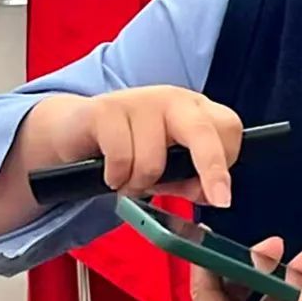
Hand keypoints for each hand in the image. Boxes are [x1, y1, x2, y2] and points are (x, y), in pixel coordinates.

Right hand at [35, 85, 243, 207]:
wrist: (73, 130)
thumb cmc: (128, 149)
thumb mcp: (166, 168)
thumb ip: (190, 181)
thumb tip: (208, 194)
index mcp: (194, 111)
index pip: (228, 127)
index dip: (226, 162)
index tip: (219, 194)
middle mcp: (172, 100)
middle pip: (203, 132)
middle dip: (213, 169)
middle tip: (218, 200)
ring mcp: (140, 101)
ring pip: (153, 161)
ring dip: (138, 184)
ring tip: (128, 179)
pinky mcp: (106, 109)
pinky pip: (121, 159)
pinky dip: (115, 178)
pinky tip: (110, 173)